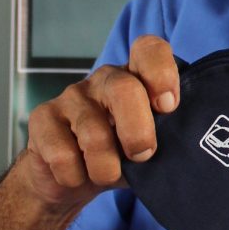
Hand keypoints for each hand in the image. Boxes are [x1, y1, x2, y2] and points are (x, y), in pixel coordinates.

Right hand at [19, 35, 179, 212]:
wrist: (71, 180)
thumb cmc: (121, 157)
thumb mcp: (151, 146)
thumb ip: (167, 136)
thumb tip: (186, 142)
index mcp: (137, 78)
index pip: (149, 49)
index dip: (161, 73)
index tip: (168, 106)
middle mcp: (104, 79)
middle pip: (124, 89)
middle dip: (138, 132)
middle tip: (142, 156)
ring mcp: (71, 95)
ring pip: (93, 133)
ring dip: (105, 168)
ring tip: (106, 174)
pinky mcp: (42, 117)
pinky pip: (62, 154)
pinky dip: (75, 176)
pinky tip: (77, 174)